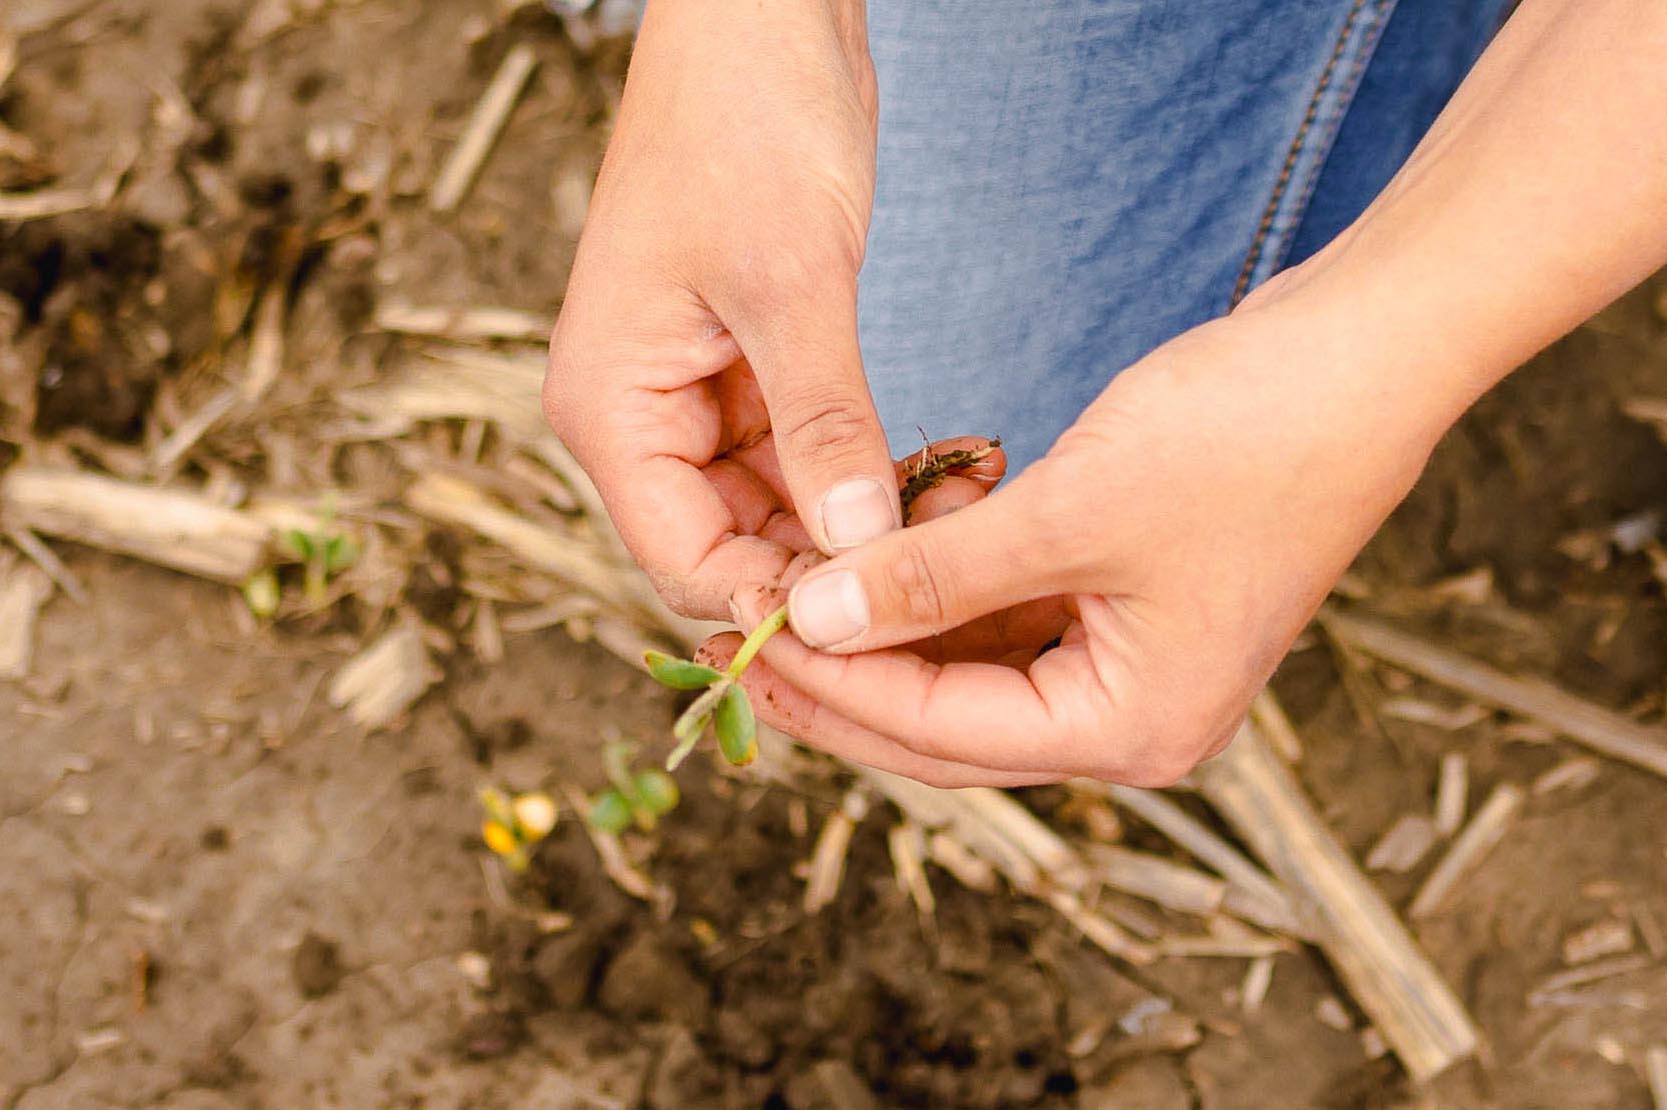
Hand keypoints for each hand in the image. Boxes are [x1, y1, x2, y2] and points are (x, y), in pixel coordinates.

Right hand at [543, 0, 898, 619]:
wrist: (758, 20)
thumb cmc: (747, 123)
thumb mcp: (792, 282)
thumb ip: (824, 425)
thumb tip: (863, 553)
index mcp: (609, 410)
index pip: (684, 565)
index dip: (779, 607)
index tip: (887, 619)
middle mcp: (637, 421)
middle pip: (730, 553)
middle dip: (832, 573)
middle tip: (944, 577)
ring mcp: (690, 401)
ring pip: (775, 516)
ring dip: (859, 530)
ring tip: (959, 515)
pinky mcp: (746, 375)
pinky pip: (802, 463)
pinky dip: (863, 479)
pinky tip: (940, 477)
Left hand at [700, 299, 1455, 786]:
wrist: (1364, 357)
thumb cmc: (1242, 436)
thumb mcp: (1065, 513)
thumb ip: (930, 581)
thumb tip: (813, 623)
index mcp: (1132, 729)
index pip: (940, 733)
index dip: (832, 692)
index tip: (736, 647)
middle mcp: (1134, 719)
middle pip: (947, 722)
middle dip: (843, 676)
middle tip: (734, 637)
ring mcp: (1136, 664)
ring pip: (970, 669)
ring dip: (885, 627)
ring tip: (785, 589)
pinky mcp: (1132, 604)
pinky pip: (1007, 617)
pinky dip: (943, 586)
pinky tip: (877, 548)